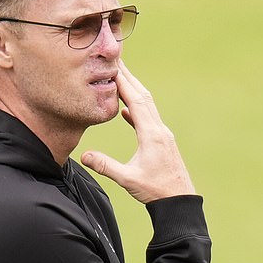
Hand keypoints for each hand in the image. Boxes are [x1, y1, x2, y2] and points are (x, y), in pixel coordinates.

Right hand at [80, 60, 195, 202]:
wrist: (178, 201)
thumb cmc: (155, 190)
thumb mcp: (128, 179)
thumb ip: (105, 166)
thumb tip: (83, 156)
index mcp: (151, 134)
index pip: (136, 101)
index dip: (124, 83)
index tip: (113, 67)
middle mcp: (159, 130)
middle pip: (143, 96)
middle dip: (130, 78)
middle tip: (117, 61)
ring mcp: (162, 135)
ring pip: (147, 106)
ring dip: (134, 90)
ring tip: (121, 79)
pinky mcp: (162, 142)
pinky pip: (148, 119)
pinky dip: (137, 110)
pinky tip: (127, 111)